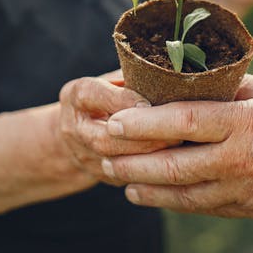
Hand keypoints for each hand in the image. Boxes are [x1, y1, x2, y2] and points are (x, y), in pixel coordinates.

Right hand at [59, 76, 178, 184]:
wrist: (77, 134)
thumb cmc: (106, 97)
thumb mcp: (113, 80)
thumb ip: (133, 78)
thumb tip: (169, 75)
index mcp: (77, 96)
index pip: (92, 94)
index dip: (122, 100)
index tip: (150, 104)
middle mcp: (75, 127)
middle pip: (103, 138)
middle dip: (141, 137)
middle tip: (174, 133)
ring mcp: (84, 156)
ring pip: (114, 163)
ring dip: (148, 157)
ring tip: (177, 148)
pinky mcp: (100, 176)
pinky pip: (125, 177)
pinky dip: (150, 172)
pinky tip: (173, 163)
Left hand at [102, 74, 252, 220]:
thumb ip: (235, 87)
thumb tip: (197, 80)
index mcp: (248, 124)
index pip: (184, 123)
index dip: (144, 123)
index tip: (114, 120)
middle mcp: (241, 161)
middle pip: (173, 165)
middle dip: (131, 161)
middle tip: (100, 153)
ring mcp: (245, 190)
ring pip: (182, 195)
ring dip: (144, 187)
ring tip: (116, 178)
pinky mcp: (251, 208)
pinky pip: (203, 207)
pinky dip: (172, 202)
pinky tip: (152, 196)